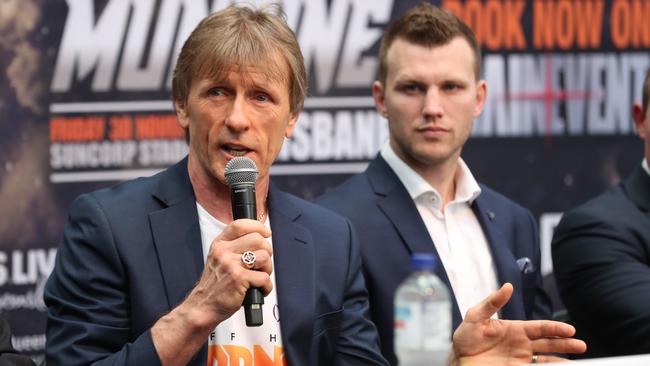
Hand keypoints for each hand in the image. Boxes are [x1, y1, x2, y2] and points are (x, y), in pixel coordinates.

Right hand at [151, 219, 272, 365]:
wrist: (203, 307)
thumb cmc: (214, 285)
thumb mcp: (218, 259)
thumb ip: (234, 246)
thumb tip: (260, 238)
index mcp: (220, 244)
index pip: (240, 224)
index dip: (258, 226)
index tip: (266, 233)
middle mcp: (224, 251)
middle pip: (258, 239)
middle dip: (267, 252)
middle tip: (262, 264)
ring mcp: (230, 264)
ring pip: (264, 256)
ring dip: (268, 269)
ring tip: (259, 277)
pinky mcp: (239, 279)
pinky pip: (264, 277)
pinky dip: (266, 286)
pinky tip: (259, 289)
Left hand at [449, 283, 586, 364]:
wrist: (458, 359)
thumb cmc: (465, 337)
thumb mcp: (475, 316)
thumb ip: (492, 302)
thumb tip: (508, 286)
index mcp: (515, 329)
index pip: (540, 328)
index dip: (555, 328)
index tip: (570, 330)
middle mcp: (522, 344)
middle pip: (549, 343)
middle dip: (565, 344)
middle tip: (581, 345)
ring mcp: (521, 358)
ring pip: (547, 359)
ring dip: (561, 360)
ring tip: (577, 362)